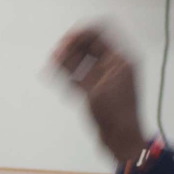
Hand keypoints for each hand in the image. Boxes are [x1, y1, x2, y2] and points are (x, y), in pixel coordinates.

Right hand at [50, 22, 148, 165]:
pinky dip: (69, 77)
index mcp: (120, 59)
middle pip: (88, 45)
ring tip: (50, 71)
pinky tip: (56, 81)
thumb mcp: (94, 89)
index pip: (97, 32)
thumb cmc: (114, 115)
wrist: (123, 141)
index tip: (62, 45)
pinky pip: (82, 75)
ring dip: (66, 64)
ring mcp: (107, 76)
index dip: (77, 35)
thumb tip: (59, 50)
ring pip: (82, 61)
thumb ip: (76, 68)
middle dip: (69, 50)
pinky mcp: (99, 89)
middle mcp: (115, 64)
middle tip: (53, 59)